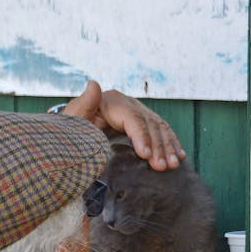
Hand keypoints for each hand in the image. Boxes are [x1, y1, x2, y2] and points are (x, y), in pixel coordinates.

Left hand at [64, 81, 185, 170]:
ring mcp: (137, 112)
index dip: (141, 136)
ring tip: (173, 164)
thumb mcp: (73, 118)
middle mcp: (128, 104)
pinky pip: (161, 131)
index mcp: (111, 101)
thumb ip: (83, 104)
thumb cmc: (71, 130)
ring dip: (168, 147)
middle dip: (158, 145)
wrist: (74, 134)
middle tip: (162, 166)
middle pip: (148, 123)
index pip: (132, 118)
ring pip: (158, 128)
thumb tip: (94, 85)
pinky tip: (179, 156)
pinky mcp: (142, 123)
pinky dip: (171, 143)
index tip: (146, 155)